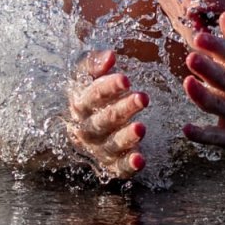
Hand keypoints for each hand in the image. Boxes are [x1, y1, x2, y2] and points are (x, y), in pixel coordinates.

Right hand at [67, 49, 147, 179]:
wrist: (94, 122)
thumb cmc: (95, 92)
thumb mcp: (91, 73)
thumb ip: (96, 62)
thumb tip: (109, 56)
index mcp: (81, 104)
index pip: (92, 95)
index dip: (108, 87)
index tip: (126, 79)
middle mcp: (87, 128)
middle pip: (102, 121)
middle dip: (122, 109)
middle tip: (143, 98)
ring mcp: (99, 148)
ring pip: (111, 145)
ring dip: (126, 137)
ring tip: (141, 127)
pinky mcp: (113, 164)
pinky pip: (119, 168)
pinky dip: (128, 166)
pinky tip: (141, 160)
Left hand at [181, 12, 224, 175]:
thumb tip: (224, 17)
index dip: (218, 46)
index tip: (200, 37)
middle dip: (210, 70)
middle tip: (192, 57)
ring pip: (224, 110)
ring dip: (205, 98)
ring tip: (188, 84)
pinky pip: (224, 140)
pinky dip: (205, 136)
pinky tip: (186, 129)